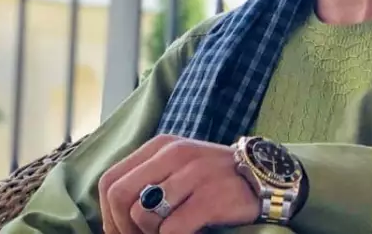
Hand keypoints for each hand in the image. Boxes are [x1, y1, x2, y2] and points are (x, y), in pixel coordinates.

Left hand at [97, 134, 259, 233]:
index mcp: (159, 146)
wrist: (264, 177)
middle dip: (123, 228)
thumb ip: (145, 181)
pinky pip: (172, 229)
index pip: (110, 180)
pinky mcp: (211, 198)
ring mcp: (193, 174)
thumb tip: (113, 221)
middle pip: (120, 197)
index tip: (120, 232)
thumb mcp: (176, 167)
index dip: (108, 214)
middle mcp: (173, 154)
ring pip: (143, 215)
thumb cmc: (212, 178)